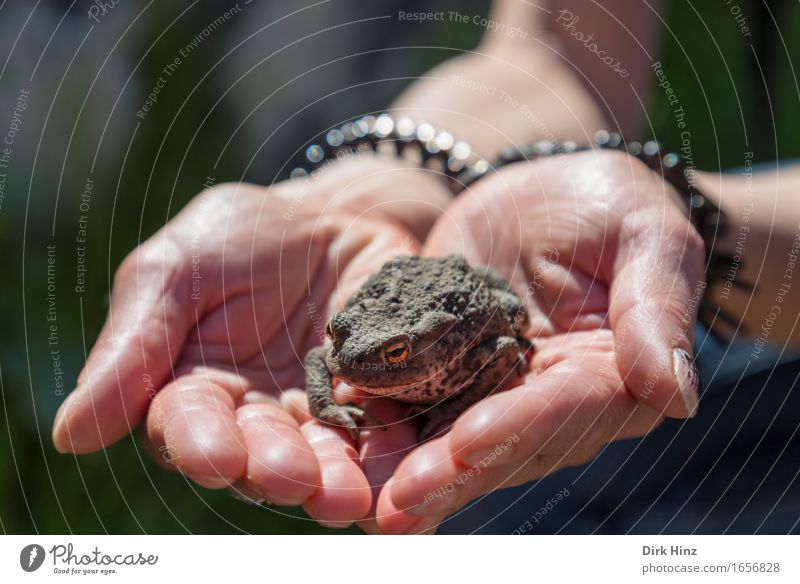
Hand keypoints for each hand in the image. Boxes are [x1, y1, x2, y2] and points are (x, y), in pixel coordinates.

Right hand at [51, 155, 449, 517]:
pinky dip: (388, 454)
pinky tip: (395, 470)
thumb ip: (133, 346)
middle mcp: (255, 415)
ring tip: (347, 494)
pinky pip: (383, 433)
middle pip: (260, 455)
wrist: (330, 217)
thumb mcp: (176, 270)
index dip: (201, 443)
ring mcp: (318, 412)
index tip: (217, 457)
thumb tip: (70, 434)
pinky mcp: (375, 402)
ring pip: (322, 457)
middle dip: (275, 469)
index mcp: (193, 387)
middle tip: (294, 479)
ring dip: (333, 479)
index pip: (188, 426)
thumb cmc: (239, 238)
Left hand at [373, 149, 705, 532]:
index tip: (471, 443)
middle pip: (499, 444)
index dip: (519, 427)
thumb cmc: (610, 207)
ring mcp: (491, 393)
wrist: (547, 195)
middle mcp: (548, 401)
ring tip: (354, 494)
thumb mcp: (646, 236)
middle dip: (446, 472)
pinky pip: (411, 405)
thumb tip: (678, 393)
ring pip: (447, 440)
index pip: (565, 411)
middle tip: (393, 504)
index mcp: (609, 376)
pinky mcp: (444, 372)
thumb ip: (657, 310)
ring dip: (402, 469)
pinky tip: (337, 446)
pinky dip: (378, 427)